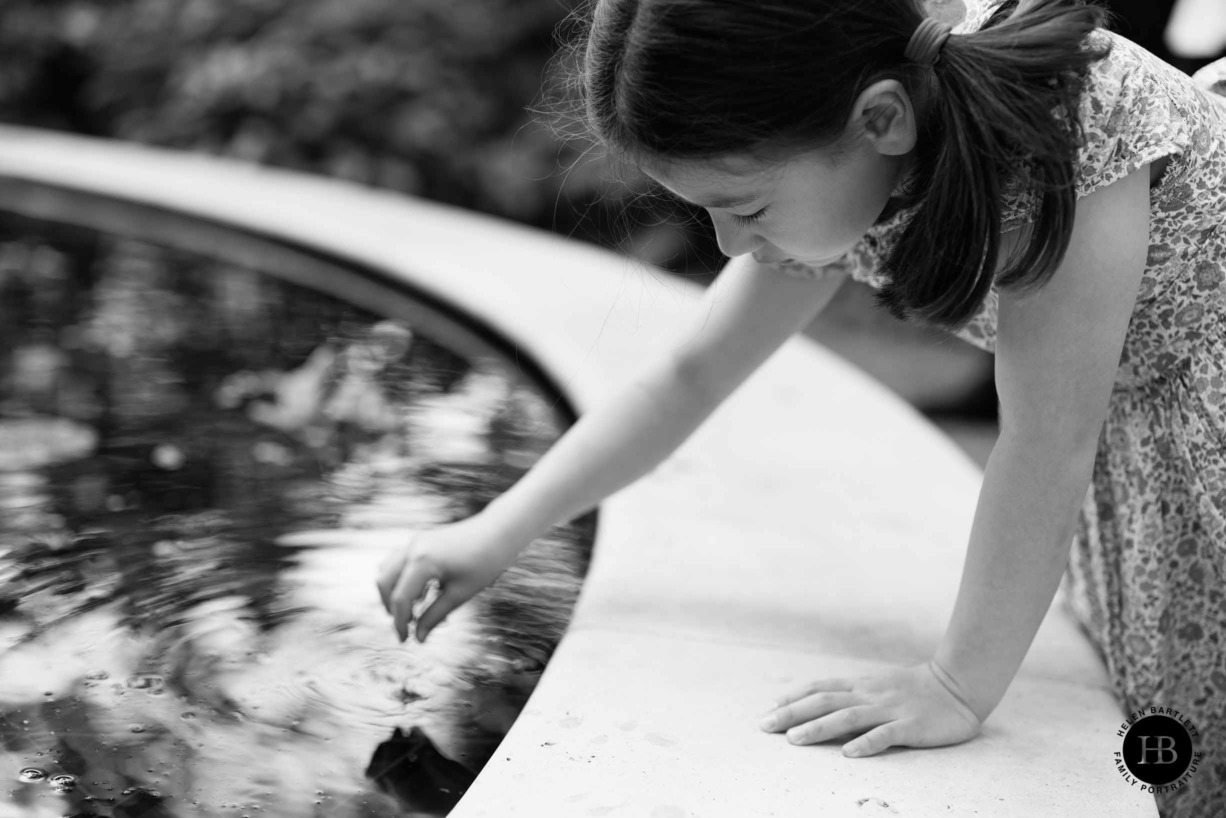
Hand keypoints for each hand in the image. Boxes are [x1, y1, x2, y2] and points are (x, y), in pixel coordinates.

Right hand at [375, 516, 523, 642]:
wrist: (499, 532)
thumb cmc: (484, 562)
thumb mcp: (460, 594)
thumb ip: (435, 616)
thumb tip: (418, 638)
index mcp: (422, 562)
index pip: (400, 599)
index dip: (400, 623)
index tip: (406, 640)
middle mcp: (413, 548)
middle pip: (384, 582)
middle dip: (391, 607)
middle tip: (407, 626)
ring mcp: (415, 541)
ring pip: (388, 569)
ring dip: (394, 591)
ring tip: (414, 609)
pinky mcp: (421, 540)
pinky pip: (399, 561)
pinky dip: (401, 578)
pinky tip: (421, 593)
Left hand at [759, 661, 982, 757]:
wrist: (958, 684)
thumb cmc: (917, 690)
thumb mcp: (880, 687)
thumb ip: (855, 695)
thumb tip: (824, 705)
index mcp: (862, 686)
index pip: (820, 688)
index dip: (794, 698)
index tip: (770, 709)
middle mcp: (870, 695)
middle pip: (824, 702)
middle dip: (792, 714)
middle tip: (765, 726)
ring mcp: (889, 709)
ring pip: (847, 717)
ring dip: (818, 728)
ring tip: (795, 739)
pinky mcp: (910, 726)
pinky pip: (885, 735)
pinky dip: (865, 743)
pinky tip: (848, 754)